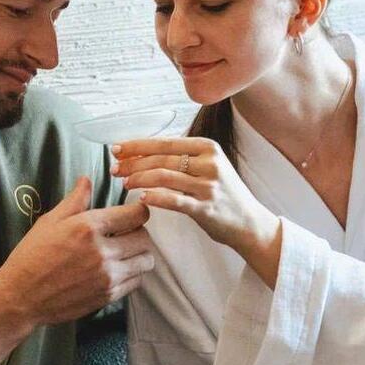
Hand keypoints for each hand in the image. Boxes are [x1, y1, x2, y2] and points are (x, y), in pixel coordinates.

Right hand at [0, 177, 153, 364]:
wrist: (21, 297)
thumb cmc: (31, 256)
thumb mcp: (49, 222)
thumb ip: (75, 200)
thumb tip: (87, 179)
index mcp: (88, 228)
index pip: (135, 215)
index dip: (139, 211)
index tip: (135, 212)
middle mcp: (102, 252)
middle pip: (145, 238)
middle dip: (139, 232)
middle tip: (128, 232)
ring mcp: (107, 277)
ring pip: (145, 262)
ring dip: (140, 254)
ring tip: (126, 252)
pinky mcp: (107, 296)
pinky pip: (136, 282)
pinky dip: (133, 274)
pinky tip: (118, 269)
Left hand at [112, 137, 278, 256]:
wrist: (250, 222)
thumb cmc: (223, 194)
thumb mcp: (208, 166)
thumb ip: (182, 157)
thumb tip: (142, 152)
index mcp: (207, 147)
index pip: (164, 142)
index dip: (136, 145)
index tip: (116, 149)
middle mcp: (209, 162)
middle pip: (160, 159)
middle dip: (133, 163)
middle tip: (115, 170)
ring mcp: (208, 185)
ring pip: (163, 177)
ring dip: (139, 179)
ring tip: (125, 184)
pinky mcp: (206, 208)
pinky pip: (174, 200)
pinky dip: (154, 198)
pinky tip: (141, 199)